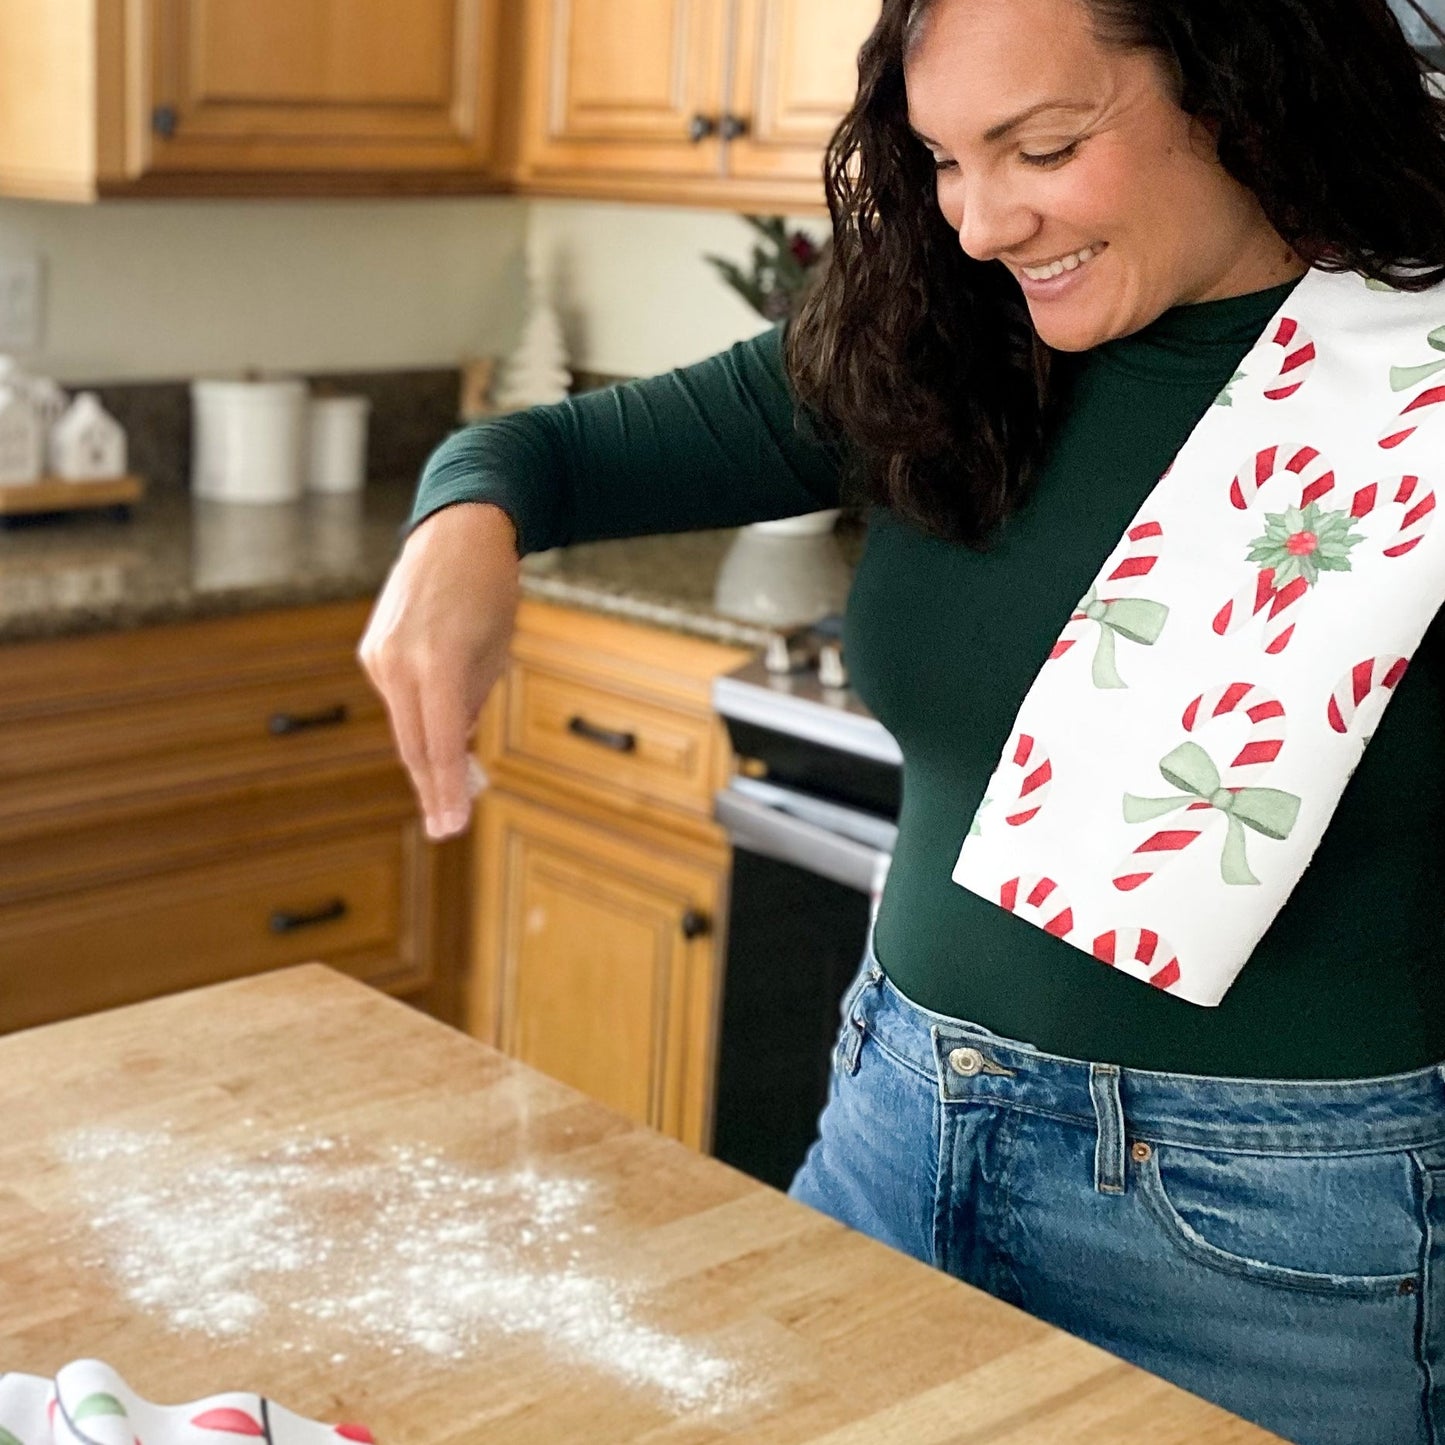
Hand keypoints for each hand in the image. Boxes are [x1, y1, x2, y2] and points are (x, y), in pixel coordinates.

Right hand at [358, 502, 520, 839]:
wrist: (457, 532)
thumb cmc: (490, 591)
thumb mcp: (495, 652)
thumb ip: (471, 702)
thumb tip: (453, 744)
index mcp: (438, 663)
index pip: (442, 744)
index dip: (449, 790)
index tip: (453, 826)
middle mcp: (399, 662)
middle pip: (414, 745)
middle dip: (434, 789)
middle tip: (448, 827)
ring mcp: (379, 656)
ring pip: (405, 724)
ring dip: (429, 756)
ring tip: (456, 790)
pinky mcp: (372, 650)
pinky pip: (399, 699)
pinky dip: (419, 720)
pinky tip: (440, 730)